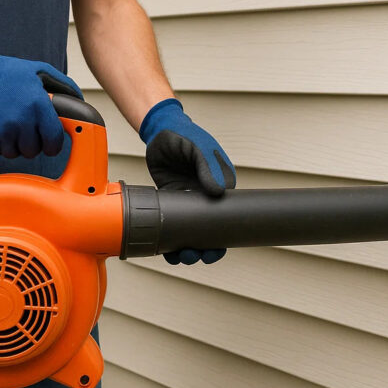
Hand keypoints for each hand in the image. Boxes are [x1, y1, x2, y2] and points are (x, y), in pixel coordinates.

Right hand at [0, 40, 82, 158]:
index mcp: (38, 106)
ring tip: (3, 122)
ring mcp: (0, 132)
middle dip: (29, 142)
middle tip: (19, 125)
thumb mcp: (37, 70)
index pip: (54, 141)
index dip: (52, 144)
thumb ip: (63, 84)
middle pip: (33, 151)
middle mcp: (21, 121)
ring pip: (13, 154)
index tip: (47, 141)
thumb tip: (79, 101)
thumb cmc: (4, 72)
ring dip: (9, 143)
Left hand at [139, 98, 236, 264]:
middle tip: (195, 256)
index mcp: (221, 185)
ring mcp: (189, 200)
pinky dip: (170, 239)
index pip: (227, 218)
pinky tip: (167, 250)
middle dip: (205, 250)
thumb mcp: (199, 148)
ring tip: (181, 257)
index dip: (222, 239)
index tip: (215, 250)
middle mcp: (206, 196)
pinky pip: (173, 224)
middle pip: (210, 231)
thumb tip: (217, 192)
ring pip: (191, 232)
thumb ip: (207, 168)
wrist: (161, 130)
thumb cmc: (185, 136)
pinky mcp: (171, 200)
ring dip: (188, 248)